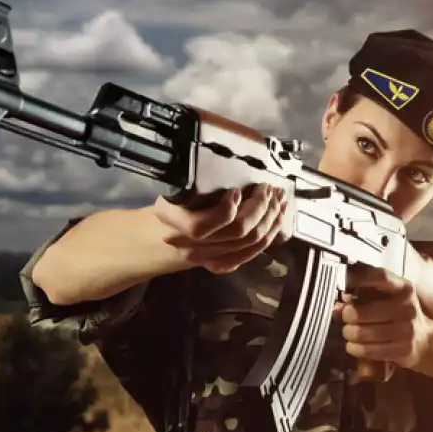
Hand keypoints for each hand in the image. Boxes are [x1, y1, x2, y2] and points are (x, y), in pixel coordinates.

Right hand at [151, 184, 290, 273]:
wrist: (155, 239)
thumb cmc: (168, 207)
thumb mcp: (173, 191)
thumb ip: (198, 185)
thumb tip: (235, 167)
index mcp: (173, 222)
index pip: (201, 227)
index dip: (226, 209)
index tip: (236, 189)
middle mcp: (190, 245)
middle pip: (236, 232)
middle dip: (260, 207)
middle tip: (267, 188)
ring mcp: (207, 258)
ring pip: (249, 243)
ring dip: (270, 218)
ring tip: (277, 199)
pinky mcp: (220, 264)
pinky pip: (251, 254)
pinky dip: (269, 234)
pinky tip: (277, 218)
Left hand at [339, 265, 432, 369]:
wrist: (426, 341)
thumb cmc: (399, 315)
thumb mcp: (387, 299)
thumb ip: (363, 297)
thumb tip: (336, 307)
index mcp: (403, 288)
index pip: (380, 277)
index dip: (357, 278)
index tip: (341, 281)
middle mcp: (406, 306)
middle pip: (361, 311)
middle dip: (346, 316)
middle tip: (345, 318)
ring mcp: (406, 329)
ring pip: (361, 332)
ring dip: (349, 333)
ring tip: (349, 332)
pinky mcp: (403, 349)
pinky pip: (367, 350)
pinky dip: (355, 348)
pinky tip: (354, 345)